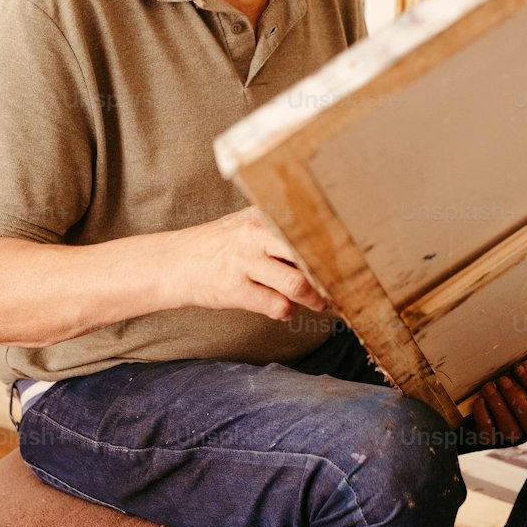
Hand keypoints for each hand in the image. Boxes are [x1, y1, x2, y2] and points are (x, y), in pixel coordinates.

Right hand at [177, 206, 330, 321]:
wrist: (173, 263)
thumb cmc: (217, 245)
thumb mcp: (246, 225)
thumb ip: (279, 231)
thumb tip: (326, 245)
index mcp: (262, 215)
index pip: (310, 227)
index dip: (336, 246)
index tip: (353, 258)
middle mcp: (255, 235)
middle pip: (310, 254)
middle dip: (331, 274)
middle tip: (344, 285)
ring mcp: (245, 262)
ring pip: (298, 284)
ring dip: (315, 299)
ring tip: (321, 303)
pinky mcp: (235, 290)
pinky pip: (277, 306)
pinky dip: (287, 312)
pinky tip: (283, 309)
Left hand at [472, 352, 526, 446]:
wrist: (494, 386)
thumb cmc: (520, 373)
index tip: (519, 367)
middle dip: (517, 399)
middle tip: (503, 379)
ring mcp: (514, 432)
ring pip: (512, 431)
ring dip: (499, 408)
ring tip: (488, 387)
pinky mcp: (493, 438)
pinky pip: (490, 437)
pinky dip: (484, 419)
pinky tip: (479, 401)